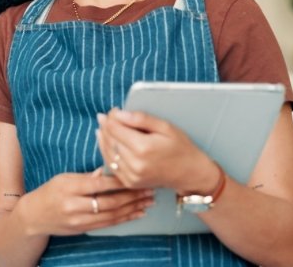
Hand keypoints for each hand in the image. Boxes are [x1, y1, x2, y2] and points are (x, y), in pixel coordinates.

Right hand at [17, 170, 154, 235]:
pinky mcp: (84, 229)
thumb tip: (107, 169)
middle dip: (132, 196)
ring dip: (133, 208)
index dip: (119, 180)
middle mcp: (75, 206)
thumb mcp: (64, 177)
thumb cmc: (50, 191)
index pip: (99, 184)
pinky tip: (137, 213)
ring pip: (112, 215)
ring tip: (149, 201)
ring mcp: (79, 220)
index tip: (136, 174)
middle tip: (150, 188)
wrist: (34, 216)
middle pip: (109, 201)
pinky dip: (125, 218)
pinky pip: (108, 224)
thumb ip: (87, 175)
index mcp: (70, 188)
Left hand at [97, 108, 217, 193]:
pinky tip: (108, 143)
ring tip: (104, 128)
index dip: (111, 117)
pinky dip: (107, 153)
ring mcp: (131, 175)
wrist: (189, 173)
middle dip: (105, 126)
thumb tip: (119, 114)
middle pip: (109, 140)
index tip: (114, 110)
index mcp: (143, 147)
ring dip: (103, 139)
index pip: (115, 128)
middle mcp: (134, 163)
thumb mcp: (165, 127)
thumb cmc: (180, 147)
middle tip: (106, 117)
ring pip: (107, 153)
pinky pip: (112, 166)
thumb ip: (141, 119)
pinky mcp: (130, 182)